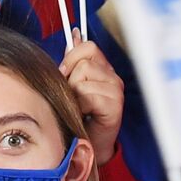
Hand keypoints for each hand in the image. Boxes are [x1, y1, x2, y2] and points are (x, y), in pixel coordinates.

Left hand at [59, 32, 123, 165]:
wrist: (88, 145)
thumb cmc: (79, 116)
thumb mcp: (72, 85)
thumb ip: (73, 61)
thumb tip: (74, 34)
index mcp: (103, 68)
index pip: (87, 47)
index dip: (71, 58)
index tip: (65, 74)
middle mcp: (112, 76)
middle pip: (83, 62)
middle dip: (71, 80)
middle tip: (73, 97)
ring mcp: (115, 90)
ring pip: (83, 78)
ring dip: (74, 95)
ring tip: (79, 107)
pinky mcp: (115, 104)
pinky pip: (88, 95)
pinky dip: (80, 106)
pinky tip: (84, 114)